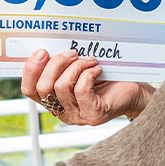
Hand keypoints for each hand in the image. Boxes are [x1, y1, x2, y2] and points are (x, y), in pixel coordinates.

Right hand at [20, 49, 152, 125]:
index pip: (29, 90)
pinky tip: (98, 70)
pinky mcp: (94, 115)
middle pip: (43, 87)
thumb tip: (48, 49)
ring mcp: (78, 116)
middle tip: (73, 53)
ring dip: (76, 67)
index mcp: (54, 101)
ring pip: (61, 87)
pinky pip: (81, 90)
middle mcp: (63, 112)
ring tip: (90, 61)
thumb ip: (62, 66)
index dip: (30, 70)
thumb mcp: (79, 69)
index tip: (42, 51)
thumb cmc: (107, 78)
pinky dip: (88, 74)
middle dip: (56, 64)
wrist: (134, 90)